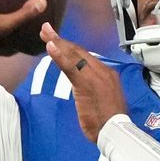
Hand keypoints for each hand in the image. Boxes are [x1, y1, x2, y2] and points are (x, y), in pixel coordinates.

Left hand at [40, 22, 126, 141]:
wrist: (115, 131)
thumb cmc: (109, 122)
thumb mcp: (104, 101)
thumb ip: (96, 90)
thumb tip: (88, 89)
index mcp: (107, 74)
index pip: (86, 57)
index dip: (70, 47)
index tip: (59, 40)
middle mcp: (102, 70)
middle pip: (78, 51)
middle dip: (61, 40)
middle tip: (46, 29)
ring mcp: (94, 76)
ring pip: (73, 55)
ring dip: (57, 42)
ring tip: (44, 33)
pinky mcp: (85, 83)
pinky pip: (69, 66)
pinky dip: (58, 56)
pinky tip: (50, 46)